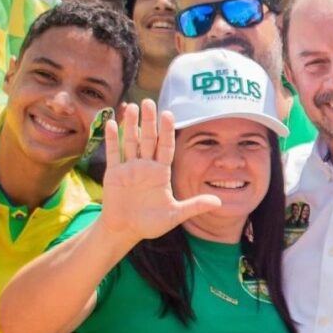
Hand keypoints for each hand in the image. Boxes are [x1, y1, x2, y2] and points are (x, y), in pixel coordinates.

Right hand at [101, 99, 220, 243]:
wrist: (126, 230)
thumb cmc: (151, 223)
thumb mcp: (175, 215)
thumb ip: (195, 206)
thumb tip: (219, 203)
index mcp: (161, 173)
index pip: (166, 147)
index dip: (167, 131)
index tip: (169, 114)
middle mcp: (146, 166)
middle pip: (148, 139)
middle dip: (149, 121)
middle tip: (150, 101)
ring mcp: (129, 168)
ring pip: (131, 142)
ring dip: (131, 125)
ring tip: (133, 107)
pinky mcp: (114, 174)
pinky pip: (114, 153)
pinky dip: (112, 139)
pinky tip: (112, 123)